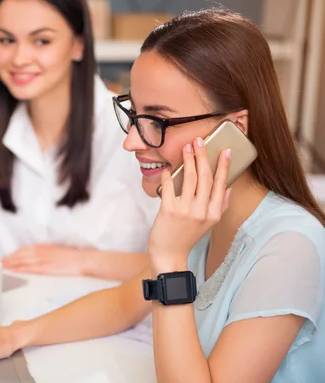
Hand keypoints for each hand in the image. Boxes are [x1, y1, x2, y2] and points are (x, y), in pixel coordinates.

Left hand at [2, 244, 88, 275]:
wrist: (82, 259)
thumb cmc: (73, 256)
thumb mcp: (57, 250)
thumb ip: (47, 252)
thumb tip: (40, 255)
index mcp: (44, 246)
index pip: (25, 249)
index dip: (15, 252)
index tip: (7, 255)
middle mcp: (41, 251)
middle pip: (21, 254)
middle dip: (9, 257)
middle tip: (0, 261)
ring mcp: (43, 260)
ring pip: (22, 260)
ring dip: (11, 262)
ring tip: (2, 265)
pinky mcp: (46, 269)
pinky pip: (29, 268)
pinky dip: (20, 269)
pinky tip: (13, 270)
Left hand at [147, 137, 231, 272]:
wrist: (169, 254)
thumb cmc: (187, 236)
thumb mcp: (208, 223)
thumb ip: (219, 205)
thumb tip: (227, 186)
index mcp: (214, 213)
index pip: (221, 184)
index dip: (223, 166)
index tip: (225, 150)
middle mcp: (202, 211)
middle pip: (205, 177)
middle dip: (203, 156)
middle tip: (200, 141)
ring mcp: (185, 211)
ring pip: (189, 179)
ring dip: (188, 160)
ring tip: (186, 148)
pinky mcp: (169, 211)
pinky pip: (170, 187)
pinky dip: (168, 176)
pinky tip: (168, 169)